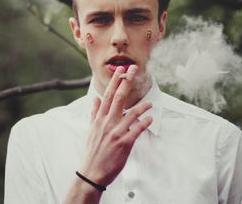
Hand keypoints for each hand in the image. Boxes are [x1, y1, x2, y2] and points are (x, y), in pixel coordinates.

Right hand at [79, 65, 152, 186]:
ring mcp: (116, 132)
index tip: (120, 70)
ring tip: (150, 103)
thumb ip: (93, 113)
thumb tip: (94, 99)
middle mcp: (107, 122)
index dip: (115, 81)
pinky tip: (150, 118)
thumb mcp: (90, 130)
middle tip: (133, 69)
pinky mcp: (124, 143)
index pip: (107, 95)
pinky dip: (145, 122)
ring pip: (131, 113)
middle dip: (126, 82)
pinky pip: (137, 129)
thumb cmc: (92, 151)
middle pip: (118, 98)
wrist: (92, 172)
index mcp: (99, 118)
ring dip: (142, 106)